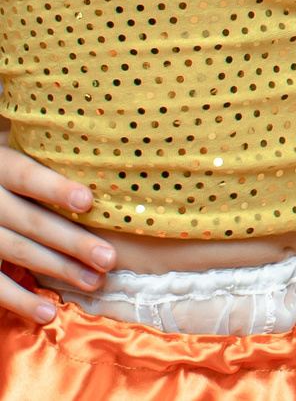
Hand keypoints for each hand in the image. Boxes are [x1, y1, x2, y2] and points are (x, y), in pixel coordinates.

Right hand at [0, 145, 114, 322]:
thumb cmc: (10, 174)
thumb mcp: (20, 155)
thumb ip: (50, 164)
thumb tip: (112, 168)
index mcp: (1, 167)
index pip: (26, 176)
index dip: (55, 189)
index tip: (88, 202)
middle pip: (30, 221)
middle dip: (71, 241)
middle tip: (108, 258)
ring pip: (16, 251)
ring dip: (58, 269)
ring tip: (94, 281)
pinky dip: (19, 300)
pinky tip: (47, 313)